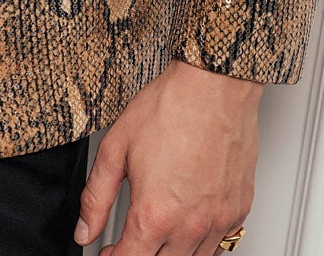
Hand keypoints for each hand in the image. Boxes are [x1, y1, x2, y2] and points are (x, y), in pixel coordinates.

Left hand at [74, 59, 259, 254]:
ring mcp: (218, 221)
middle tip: (128, 240)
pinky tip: (187, 223)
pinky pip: (219, 244)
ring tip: (157, 230)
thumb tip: (84, 230)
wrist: (215, 85)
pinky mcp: (239, 210)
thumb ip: (95, 197)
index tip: (108, 251)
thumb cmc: (170, 108)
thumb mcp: (115, 148)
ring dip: (170, 253)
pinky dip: (199, 243)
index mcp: (155, 215)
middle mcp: (190, 226)